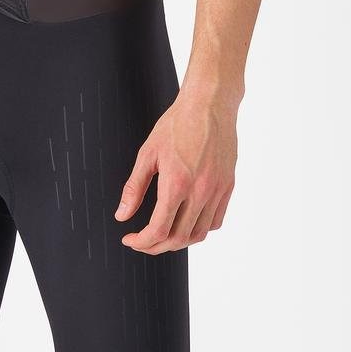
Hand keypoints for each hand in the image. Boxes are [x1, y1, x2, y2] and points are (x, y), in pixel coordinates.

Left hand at [115, 88, 236, 253]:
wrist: (209, 104)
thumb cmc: (177, 124)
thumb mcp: (147, 153)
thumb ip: (134, 188)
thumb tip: (122, 216)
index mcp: (177, 183)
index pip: (159, 230)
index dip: (142, 242)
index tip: (130, 239)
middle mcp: (200, 191)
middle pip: (179, 238)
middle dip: (156, 247)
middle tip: (143, 241)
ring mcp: (217, 190)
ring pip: (199, 234)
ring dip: (179, 242)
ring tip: (163, 235)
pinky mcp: (228, 186)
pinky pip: (215, 220)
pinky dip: (200, 229)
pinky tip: (186, 221)